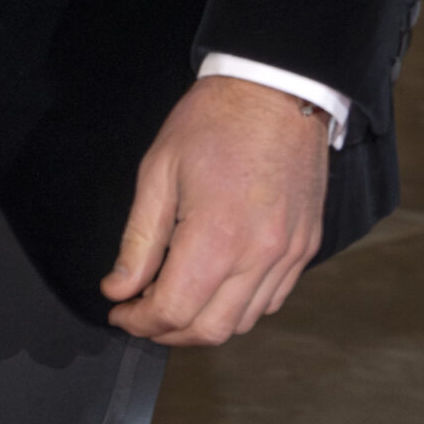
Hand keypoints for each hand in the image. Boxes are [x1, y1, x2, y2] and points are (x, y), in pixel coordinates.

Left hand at [102, 76, 330, 345]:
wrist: (277, 91)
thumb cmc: (212, 122)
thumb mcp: (158, 171)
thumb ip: (139, 239)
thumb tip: (118, 287)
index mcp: (217, 237)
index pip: (174, 309)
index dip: (139, 320)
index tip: (118, 310)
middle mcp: (259, 257)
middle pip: (210, 329)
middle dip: (167, 331)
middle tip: (138, 313)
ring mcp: (288, 256)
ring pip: (243, 322)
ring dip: (203, 324)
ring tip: (171, 301)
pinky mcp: (305, 249)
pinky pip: (271, 300)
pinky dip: (238, 307)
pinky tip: (213, 287)